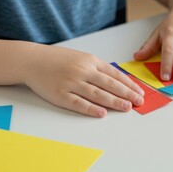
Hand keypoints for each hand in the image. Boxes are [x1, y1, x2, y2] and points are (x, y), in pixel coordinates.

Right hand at [24, 45, 144, 117]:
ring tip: (127, 108)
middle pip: (110, 84)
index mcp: (91, 61)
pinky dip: (91, 109)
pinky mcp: (60, 95)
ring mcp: (71, 83)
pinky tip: (102, 113)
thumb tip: (119, 81)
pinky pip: (78, 103)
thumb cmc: (59, 60)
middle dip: (127, 94)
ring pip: (97, 94)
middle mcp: (83, 71)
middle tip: (139, 102)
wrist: (32, 60)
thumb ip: (99, 68)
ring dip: (114, 102)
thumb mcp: (82, 57)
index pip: (115, 74)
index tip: (140, 92)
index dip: (129, 84)